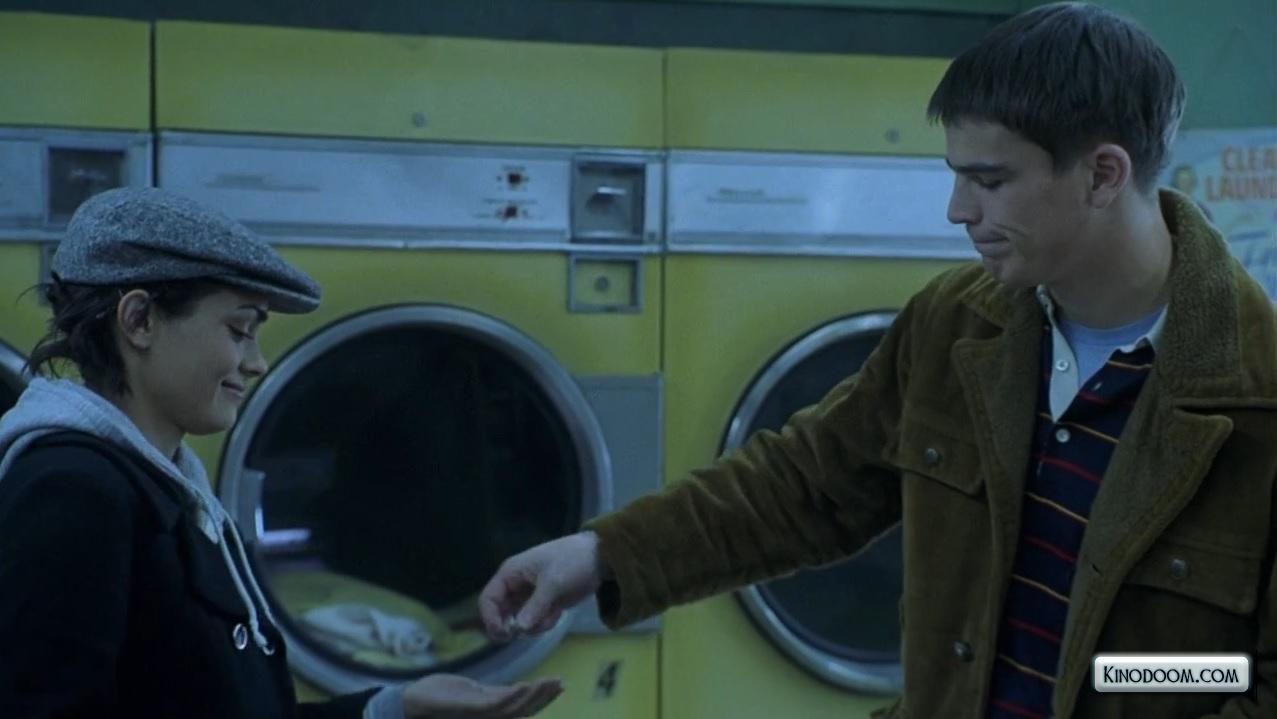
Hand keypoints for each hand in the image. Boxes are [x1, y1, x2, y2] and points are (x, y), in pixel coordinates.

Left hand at [402, 674, 562, 718]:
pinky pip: (496, 705)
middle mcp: (489, 718)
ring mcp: (479, 715)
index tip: (560, 684)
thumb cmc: (442, 697)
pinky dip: (514, 696)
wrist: (412, 702)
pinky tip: (526, 685)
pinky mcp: (469, 708)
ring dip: (535, 695)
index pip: (523, 709)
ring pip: (514, 709)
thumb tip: (519, 690)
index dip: (543, 699)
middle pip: (523, 711)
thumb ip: (495, 695)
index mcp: (491, 714)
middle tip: (561, 683)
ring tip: (551, 682)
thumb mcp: (474, 694)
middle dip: (544, 697)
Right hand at [479, 532, 604, 639]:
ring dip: (534, 625)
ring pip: (519, 621)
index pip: (488, 599)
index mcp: (511, 573)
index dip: (491, 618)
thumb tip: (518, 629)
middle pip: (500, 614)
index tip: (504, 634)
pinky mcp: (543, 604)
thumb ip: (535, 606)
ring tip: (552, 615)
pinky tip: (558, 613)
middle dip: (513, 626)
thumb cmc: (572, 561)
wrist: (600, 558)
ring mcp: (529, 596)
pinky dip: (545, 622)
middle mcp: (516, 586)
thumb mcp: (553, 583)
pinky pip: (535, 621)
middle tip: (525, 634)